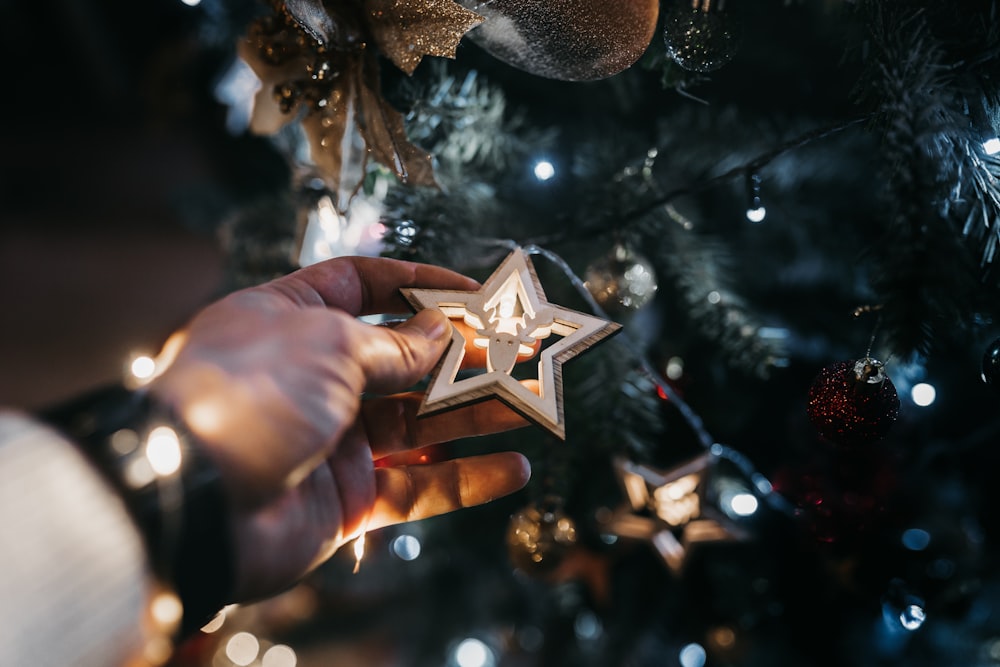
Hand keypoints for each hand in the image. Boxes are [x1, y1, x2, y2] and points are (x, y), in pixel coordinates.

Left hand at [148, 257, 530, 600]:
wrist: (191, 504)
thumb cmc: (246, 396)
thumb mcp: (329, 345)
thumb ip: (396, 345)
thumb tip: (443, 332)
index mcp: (289, 318)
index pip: (361, 284)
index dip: (418, 283)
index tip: (475, 292)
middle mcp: (311, 376)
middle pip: (403, 358)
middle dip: (463, 354)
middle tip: (521, 352)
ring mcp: (330, 440)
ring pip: (419, 423)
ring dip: (478, 414)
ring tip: (533, 405)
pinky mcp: (345, 499)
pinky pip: (418, 486)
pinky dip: (467, 478)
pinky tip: (515, 468)